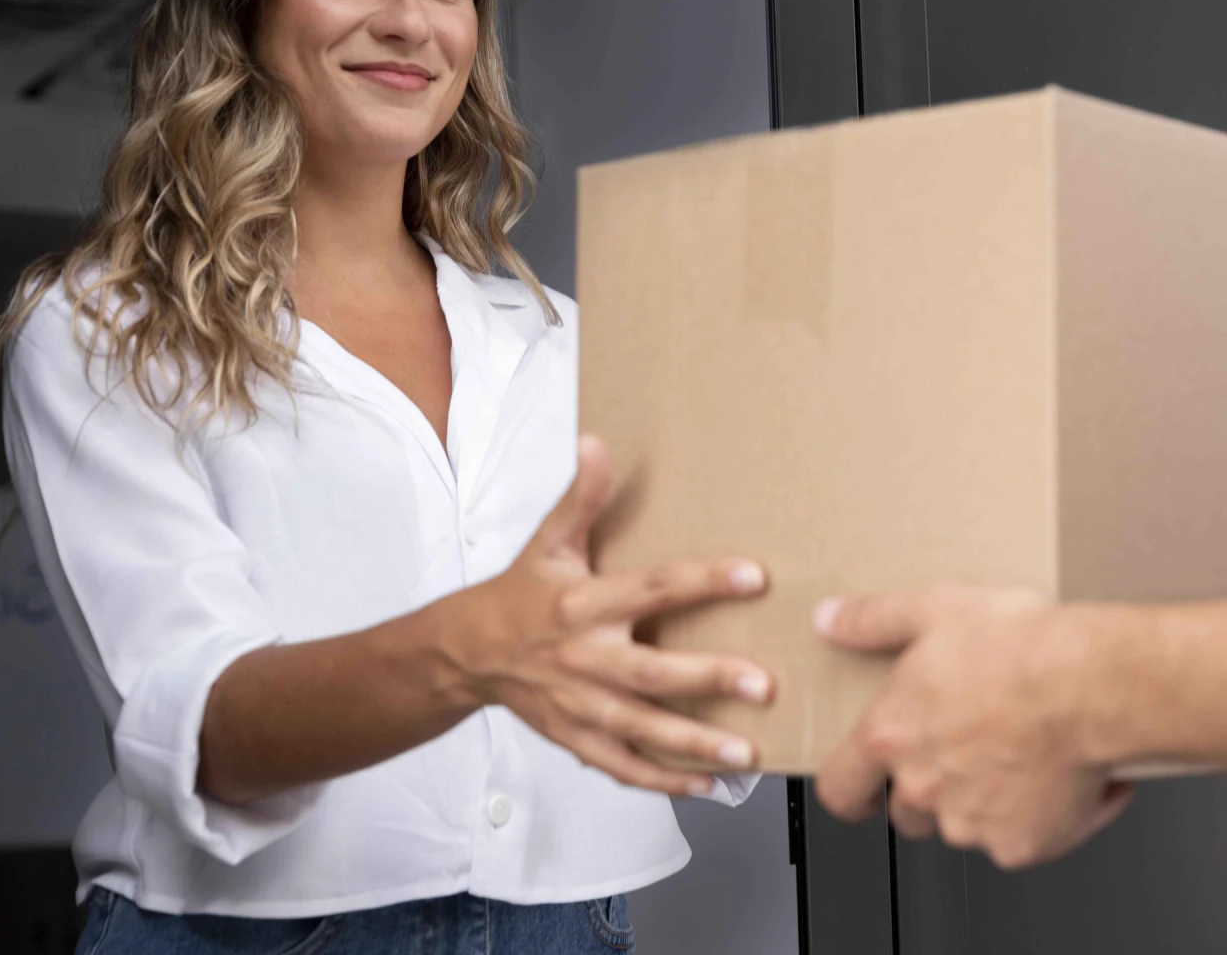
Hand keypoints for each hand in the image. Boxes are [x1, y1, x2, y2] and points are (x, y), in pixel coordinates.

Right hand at [443, 435, 774, 795]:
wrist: (464, 654)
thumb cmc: (518, 594)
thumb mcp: (547, 542)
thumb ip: (579, 497)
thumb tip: (597, 443)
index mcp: (581, 604)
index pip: (652, 588)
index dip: (704, 581)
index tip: (753, 575)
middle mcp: (582, 658)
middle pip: (652, 672)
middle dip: (707, 681)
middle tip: (762, 685)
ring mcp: (578, 705)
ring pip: (641, 730)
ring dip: (694, 744)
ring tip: (745, 753)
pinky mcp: (575, 738)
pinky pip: (621, 766)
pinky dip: (661, 781)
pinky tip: (705, 784)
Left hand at [814, 587, 1132, 868]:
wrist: (1092, 685)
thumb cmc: (1022, 648)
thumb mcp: (938, 610)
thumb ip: (874, 619)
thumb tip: (831, 619)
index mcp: (892, 735)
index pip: (840, 788)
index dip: (851, 791)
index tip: (864, 790)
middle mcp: (923, 788)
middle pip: (908, 812)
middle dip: (934, 788)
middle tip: (975, 745)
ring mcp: (970, 824)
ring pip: (967, 825)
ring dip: (989, 800)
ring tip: (1026, 748)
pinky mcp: (1020, 846)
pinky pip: (1023, 838)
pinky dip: (1043, 815)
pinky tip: (1065, 770)